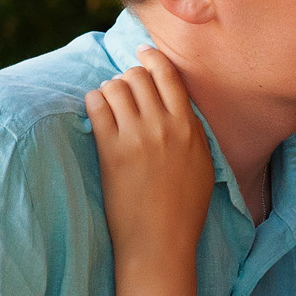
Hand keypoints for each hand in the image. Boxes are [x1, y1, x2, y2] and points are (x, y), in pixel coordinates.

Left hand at [85, 48, 213, 261]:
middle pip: (139, 76)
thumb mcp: (202, 165)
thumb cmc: (184, 210)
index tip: (142, 53)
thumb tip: (179, 108)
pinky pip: (96, 106)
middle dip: (128, 77)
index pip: (169, 76)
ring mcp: (137, 137)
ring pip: (116, 86)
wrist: (160, 243)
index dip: (152, 59)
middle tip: (123, 90)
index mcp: (189, 127)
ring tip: (108, 104)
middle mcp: (164, 126)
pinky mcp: (112, 150)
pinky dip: (93, 102)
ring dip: (109, 90)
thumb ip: (192, 132)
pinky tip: (95, 112)